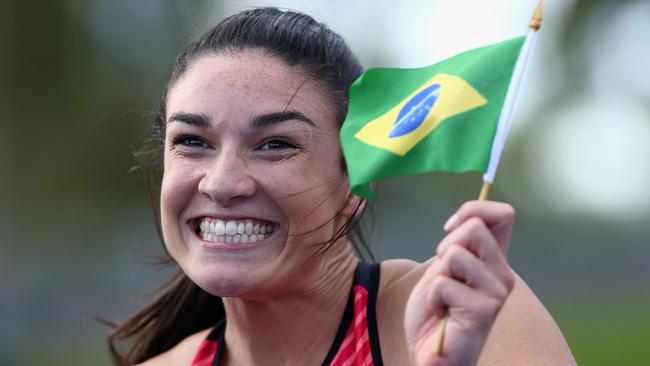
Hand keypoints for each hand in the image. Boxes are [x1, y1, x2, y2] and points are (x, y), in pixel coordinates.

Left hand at [404, 201, 515, 365]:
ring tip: (442, 298)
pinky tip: (442, 314)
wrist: (432, 354)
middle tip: (443, 276)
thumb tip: (462, 219)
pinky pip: (443, 283)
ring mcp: (497, 292)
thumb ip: (458, 245)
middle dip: (445, 246)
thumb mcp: (443, 268)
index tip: (450, 227)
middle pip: (474, 227)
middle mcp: (503, 274)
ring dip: (437, 275)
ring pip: (455, 253)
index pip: (503, 215)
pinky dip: (432, 297)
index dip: (473, 210)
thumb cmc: (436, 312)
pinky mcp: (484, 310)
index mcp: (495, 261)